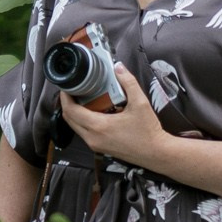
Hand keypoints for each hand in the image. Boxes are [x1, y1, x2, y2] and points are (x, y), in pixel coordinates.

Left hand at [56, 65, 174, 166]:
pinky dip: (83, 121)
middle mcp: (92, 138)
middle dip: (67, 103)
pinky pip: (84, 133)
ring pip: (75, 127)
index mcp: (98, 126)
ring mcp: (95, 145)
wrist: (156, 153)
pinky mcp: (100, 148)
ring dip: (75, 113)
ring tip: (82, 98)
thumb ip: (128, 83)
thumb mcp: (140, 103)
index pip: (71, 111)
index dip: (65, 97)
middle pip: (69, 119)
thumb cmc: (149, 131)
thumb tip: (118, 67)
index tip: (67, 86)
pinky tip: (93, 111)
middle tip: (73, 90)